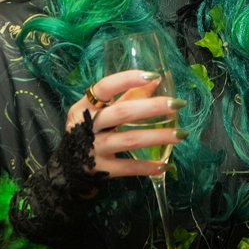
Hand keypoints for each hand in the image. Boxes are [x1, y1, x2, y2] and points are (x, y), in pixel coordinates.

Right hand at [65, 69, 186, 177]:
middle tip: (177, 104)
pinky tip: (166, 164)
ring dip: (157, 136)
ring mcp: (92, 150)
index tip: (154, 76)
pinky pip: (128, 168)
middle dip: (152, 107)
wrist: (67, 173)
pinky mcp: (101, 171)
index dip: (128, 79)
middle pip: (122, 112)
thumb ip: (124, 97)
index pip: (104, 87)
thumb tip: (155, 80)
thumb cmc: (86, 135)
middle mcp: (86, 127)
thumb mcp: (97, 114)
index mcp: (84, 107)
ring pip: (129, 140)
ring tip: (180, 134)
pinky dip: (148, 166)